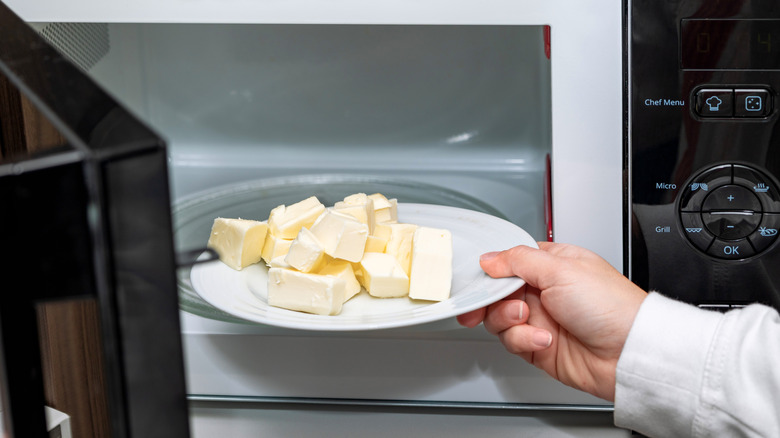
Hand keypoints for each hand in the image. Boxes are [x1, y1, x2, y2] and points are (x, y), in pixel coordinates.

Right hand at [457, 242, 646, 400]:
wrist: (628, 353)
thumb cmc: (611, 306)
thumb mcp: (561, 269)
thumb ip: (518, 260)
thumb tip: (489, 258)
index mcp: (552, 265)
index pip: (508, 262)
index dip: (491, 271)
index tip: (479, 278)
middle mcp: (544, 291)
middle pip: (497, 292)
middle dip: (490, 299)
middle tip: (487, 303)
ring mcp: (541, 319)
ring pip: (499, 318)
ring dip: (508, 319)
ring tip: (527, 318)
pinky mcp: (538, 346)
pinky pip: (512, 342)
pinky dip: (523, 340)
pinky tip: (545, 339)